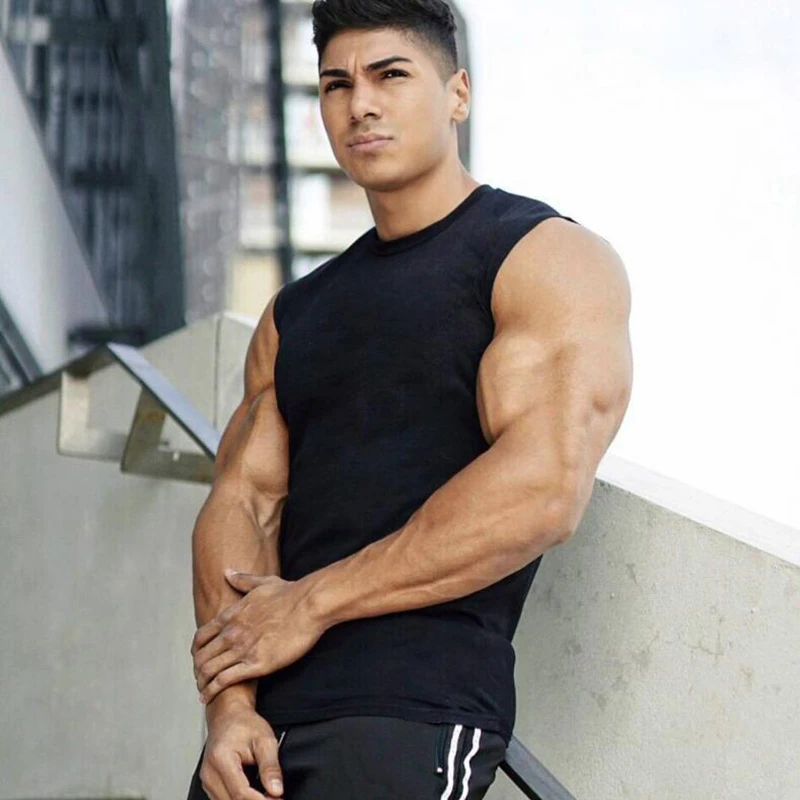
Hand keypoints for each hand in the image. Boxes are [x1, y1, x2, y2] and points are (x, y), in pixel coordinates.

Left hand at [191, 571, 324, 704]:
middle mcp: (232, 633)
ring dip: (202, 682)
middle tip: (200, 679)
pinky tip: (208, 697)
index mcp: (232, 615)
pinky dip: (212, 690)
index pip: (201, 637)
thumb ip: (242, 580)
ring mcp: (242, 649)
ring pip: (209, 670)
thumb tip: (227, 572)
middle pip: (201, 656)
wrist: (309, 605)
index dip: (196, 650)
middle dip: (198, 669)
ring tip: (202, 691)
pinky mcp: (256, 665)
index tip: (198, 658)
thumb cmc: (290, 593)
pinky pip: (225, 680)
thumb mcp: (263, 582)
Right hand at [199, 696, 284, 799]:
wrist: (228, 715)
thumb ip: (270, 766)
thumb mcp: (265, 739)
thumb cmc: (243, 723)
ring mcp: (206, 780)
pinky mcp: (209, 784)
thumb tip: (276, 790)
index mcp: (221, 759)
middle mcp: (209, 772)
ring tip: (266, 796)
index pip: (240, 793)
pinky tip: (254, 795)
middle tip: (275, 798)